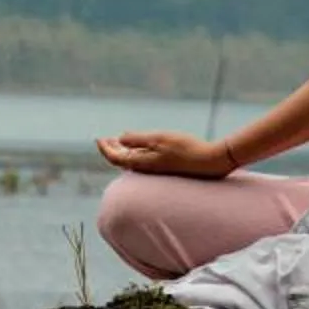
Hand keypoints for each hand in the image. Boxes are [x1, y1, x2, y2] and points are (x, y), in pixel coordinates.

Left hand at [95, 131, 237, 177]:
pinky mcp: (164, 168)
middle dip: (112, 149)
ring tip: (117, 141)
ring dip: (123, 151)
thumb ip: (138, 139)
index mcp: (141, 163)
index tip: (98, 139)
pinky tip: (137, 147)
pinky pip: (143, 162)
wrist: (210, 162)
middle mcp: (146, 169)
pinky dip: (135, 153)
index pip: (115, 158)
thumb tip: (120, 138)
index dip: (105, 149)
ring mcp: (155, 170)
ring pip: (132, 162)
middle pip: (122, 161)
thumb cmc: (185, 148)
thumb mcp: (159, 138)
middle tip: (104, 139)